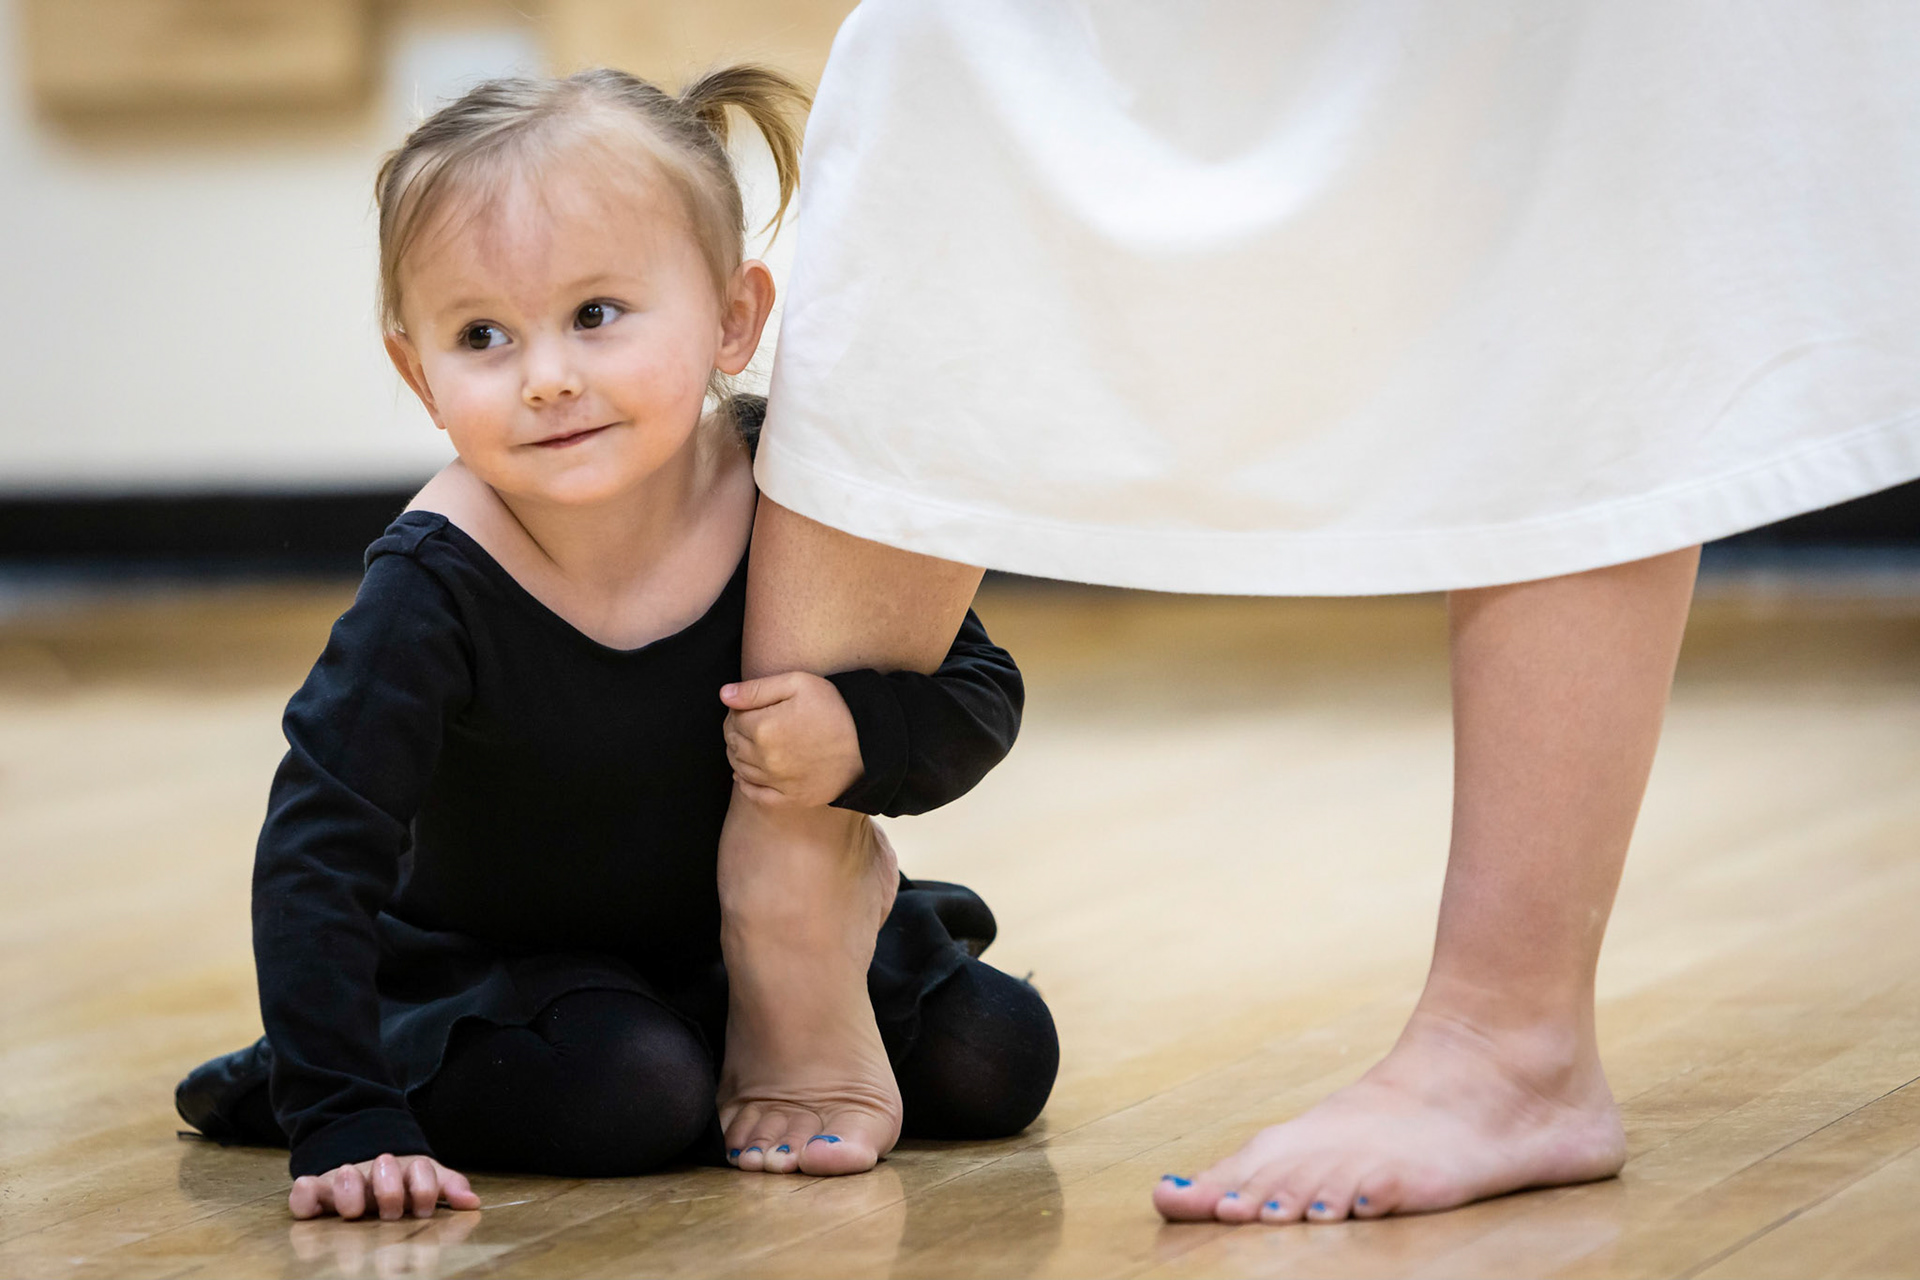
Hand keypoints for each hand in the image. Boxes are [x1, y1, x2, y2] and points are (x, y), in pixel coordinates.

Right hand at [288, 1152, 478, 1220]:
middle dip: (390, 1188)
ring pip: (343, 1175)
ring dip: (350, 1188)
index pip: (420, 1169)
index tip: (423, 1209)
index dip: (424, 1187)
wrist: (362, 1161)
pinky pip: (303, 1191)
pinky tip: (314, 1210)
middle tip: (391, 1211)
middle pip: (384, 1168)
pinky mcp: (316, 1191)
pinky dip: (305, 1197)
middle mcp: (375, 1173)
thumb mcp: (426, 1181)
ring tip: (353, 1210)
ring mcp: (344, 1180)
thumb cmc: (400, 1182)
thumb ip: (448, 1187)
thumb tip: (472, 1202)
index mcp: (404, 1171)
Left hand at [720, 672, 864, 806]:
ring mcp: (778, 782)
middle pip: (734, 744)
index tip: (748, 706)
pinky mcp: (791, 798)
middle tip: (751, 722)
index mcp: (764, 728)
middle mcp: (766, 759)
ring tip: (752, 743)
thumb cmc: (836, 707)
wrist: (870, 743)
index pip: (732, 719)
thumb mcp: (798, 683)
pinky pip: (756, 795)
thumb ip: (756, 689)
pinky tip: (745, 776)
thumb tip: (723, 695)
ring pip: (740, 769)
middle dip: (736, 732)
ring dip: (739, 755)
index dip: (737, 710)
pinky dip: (745, 785)